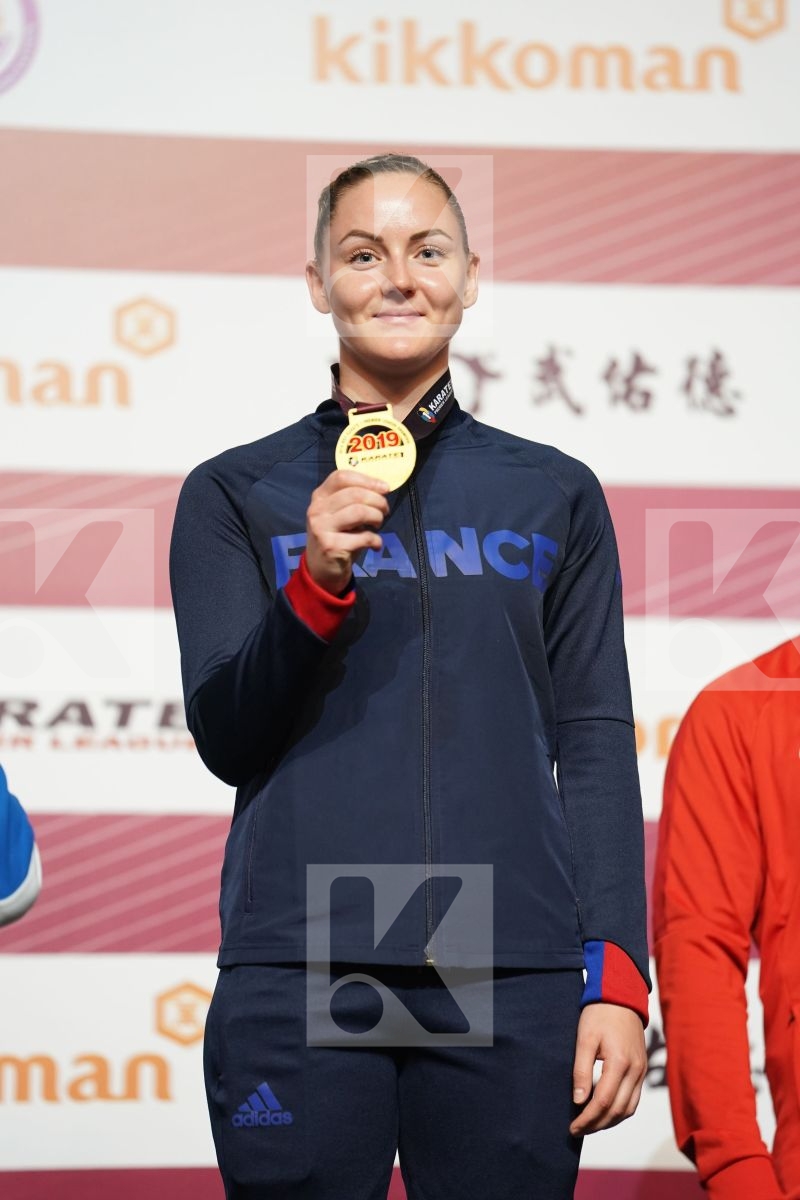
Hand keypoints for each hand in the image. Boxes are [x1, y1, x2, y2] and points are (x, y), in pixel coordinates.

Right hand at [305, 469, 389, 594]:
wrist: (320, 570)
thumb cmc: (336, 537)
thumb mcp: (338, 514)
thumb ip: (353, 500)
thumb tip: (382, 489)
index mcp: (319, 496)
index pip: (342, 477)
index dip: (367, 480)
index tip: (385, 488)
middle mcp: (317, 510)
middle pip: (354, 494)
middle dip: (377, 501)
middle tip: (385, 511)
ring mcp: (322, 528)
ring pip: (359, 512)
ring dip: (377, 517)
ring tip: (378, 525)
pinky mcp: (331, 546)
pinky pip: (363, 537)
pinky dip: (376, 540)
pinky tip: (375, 544)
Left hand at [569, 1003, 646, 1135]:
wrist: (621, 997)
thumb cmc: (599, 1014)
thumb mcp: (584, 1038)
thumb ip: (581, 1070)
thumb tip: (578, 1100)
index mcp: (620, 1062)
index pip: (602, 1101)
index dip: (587, 1118)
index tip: (572, 1127)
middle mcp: (635, 1071)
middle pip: (617, 1110)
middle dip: (596, 1125)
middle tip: (577, 1130)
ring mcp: (641, 1071)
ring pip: (628, 1109)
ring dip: (609, 1122)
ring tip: (589, 1125)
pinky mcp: (642, 1070)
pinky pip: (633, 1100)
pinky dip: (619, 1111)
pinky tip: (604, 1112)